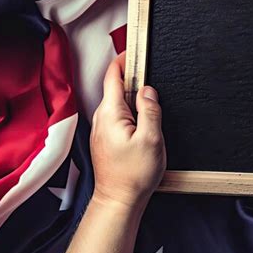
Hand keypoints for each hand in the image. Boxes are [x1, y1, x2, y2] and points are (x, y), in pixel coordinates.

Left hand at [90, 52, 165, 210]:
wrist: (119, 200)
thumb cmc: (134, 174)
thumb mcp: (151, 139)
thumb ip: (150, 110)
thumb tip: (148, 90)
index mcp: (111, 113)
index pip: (113, 77)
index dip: (124, 60)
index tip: (135, 51)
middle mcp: (102, 118)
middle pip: (115, 87)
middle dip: (133, 76)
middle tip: (151, 73)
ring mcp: (102, 128)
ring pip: (118, 101)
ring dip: (133, 94)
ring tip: (151, 96)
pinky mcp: (107, 137)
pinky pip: (118, 114)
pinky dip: (130, 108)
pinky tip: (143, 117)